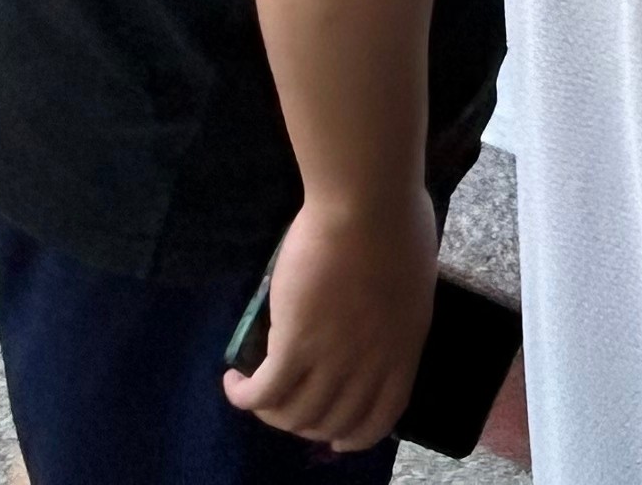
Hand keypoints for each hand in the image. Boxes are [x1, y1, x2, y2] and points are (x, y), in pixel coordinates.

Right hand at [223, 180, 439, 452]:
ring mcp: (333, 358)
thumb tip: (371, 320)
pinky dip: (242, 396)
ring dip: (268, 412)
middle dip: (304, 422)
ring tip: (254, 391)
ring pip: (293, 414)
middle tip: (284, 404)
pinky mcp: (295, 344)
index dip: (355, 435)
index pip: (381, 416)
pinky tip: (232, 381)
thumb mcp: (408, 281)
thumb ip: (391, 312)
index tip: (336, 438)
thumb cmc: (394, 221)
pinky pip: (263, 392)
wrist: (367, 202)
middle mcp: (369, 364)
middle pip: (330, 421)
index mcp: (403, 348)